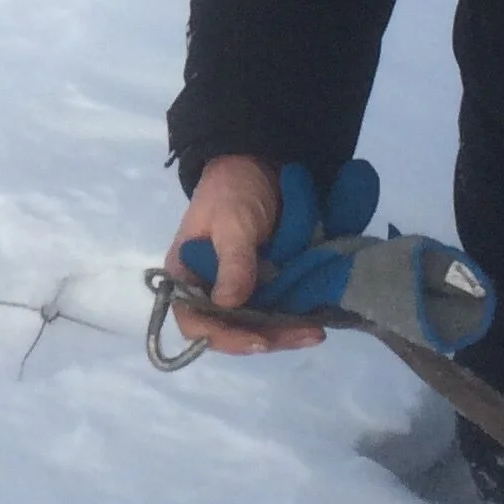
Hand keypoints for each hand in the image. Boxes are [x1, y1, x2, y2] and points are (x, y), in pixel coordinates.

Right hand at [165, 154, 323, 353]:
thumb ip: (232, 262)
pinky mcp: (262, 285)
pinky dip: (293, 320)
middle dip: (264, 338)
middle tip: (303, 334)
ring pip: (255, 326)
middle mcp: (209, 288)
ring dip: (284, 334)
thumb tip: (227, 303)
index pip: (193, 319)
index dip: (220, 337)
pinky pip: (273, 312)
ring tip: (316, 332)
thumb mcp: (232, 222)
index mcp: (187, 275)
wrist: (260, 163)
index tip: (257, 340)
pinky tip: (316, 322)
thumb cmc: (234, 190)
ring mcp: (237, 288)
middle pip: (228, 330)